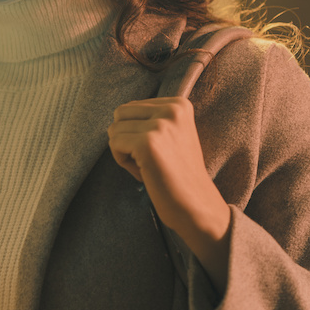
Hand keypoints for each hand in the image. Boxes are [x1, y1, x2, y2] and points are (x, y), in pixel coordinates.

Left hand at [108, 97, 231, 289]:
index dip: (136, 132)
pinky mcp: (147, 143)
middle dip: (126, 138)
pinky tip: (144, 172)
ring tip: (149, 166)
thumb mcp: (171, 135)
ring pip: (114, 129)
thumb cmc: (177, 173)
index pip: (131, 107)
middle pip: (120, 114)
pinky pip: (114, 143)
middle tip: (150, 159)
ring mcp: (160, 125)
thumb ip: (149, 118)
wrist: (196, 205)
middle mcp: (172, 109)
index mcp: (178, 104)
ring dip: (124, 151)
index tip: (160, 150)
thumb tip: (116, 112)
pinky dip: (122, 161)